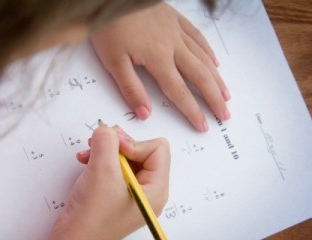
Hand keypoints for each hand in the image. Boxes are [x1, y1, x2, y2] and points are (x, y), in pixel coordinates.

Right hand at [0, 126, 169, 239]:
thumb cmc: (92, 213)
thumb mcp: (102, 169)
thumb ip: (107, 140)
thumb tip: (107, 129)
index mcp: (156, 189)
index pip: (158, 148)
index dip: (134, 142)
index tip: (112, 147)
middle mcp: (148, 192)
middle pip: (142, 151)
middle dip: (118, 145)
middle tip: (98, 142)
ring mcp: (132, 195)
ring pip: (126, 159)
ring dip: (106, 151)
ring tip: (88, 152)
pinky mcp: (116, 196)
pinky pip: (114, 169)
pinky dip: (100, 161)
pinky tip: (84, 161)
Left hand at [91, 2, 229, 131]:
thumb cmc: (109, 26)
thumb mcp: (112, 62)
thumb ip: (130, 88)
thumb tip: (145, 114)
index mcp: (157, 58)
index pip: (179, 91)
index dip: (192, 111)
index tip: (203, 125)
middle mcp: (172, 45)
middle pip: (199, 76)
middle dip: (213, 98)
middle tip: (224, 114)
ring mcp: (176, 30)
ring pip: (203, 57)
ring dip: (216, 78)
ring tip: (225, 94)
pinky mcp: (174, 18)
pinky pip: (197, 36)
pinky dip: (208, 51)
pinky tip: (214, 61)